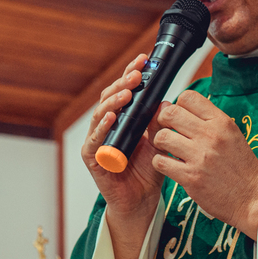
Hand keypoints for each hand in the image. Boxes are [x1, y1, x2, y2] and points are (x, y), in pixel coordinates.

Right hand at [81, 54, 165, 219]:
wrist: (142, 199)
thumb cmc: (147, 169)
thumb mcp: (159, 140)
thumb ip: (158, 122)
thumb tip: (164, 101)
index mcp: (123, 118)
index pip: (124, 90)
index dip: (131, 73)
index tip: (143, 59)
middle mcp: (107, 126)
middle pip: (109, 98)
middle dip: (122, 84)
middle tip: (136, 74)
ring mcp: (97, 141)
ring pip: (100, 115)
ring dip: (113, 102)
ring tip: (127, 94)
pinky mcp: (93, 158)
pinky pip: (95, 141)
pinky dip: (103, 129)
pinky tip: (112, 119)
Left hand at [151, 90, 257, 238]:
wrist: (253, 198)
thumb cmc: (242, 168)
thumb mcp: (232, 135)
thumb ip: (208, 121)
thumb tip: (177, 107)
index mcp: (222, 122)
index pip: (188, 97)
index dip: (178, 105)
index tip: (179, 116)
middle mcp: (211, 135)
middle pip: (170, 113)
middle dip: (164, 121)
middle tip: (168, 131)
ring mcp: (200, 156)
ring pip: (162, 137)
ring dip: (160, 143)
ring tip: (168, 150)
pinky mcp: (190, 177)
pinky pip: (161, 161)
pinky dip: (160, 162)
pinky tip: (169, 165)